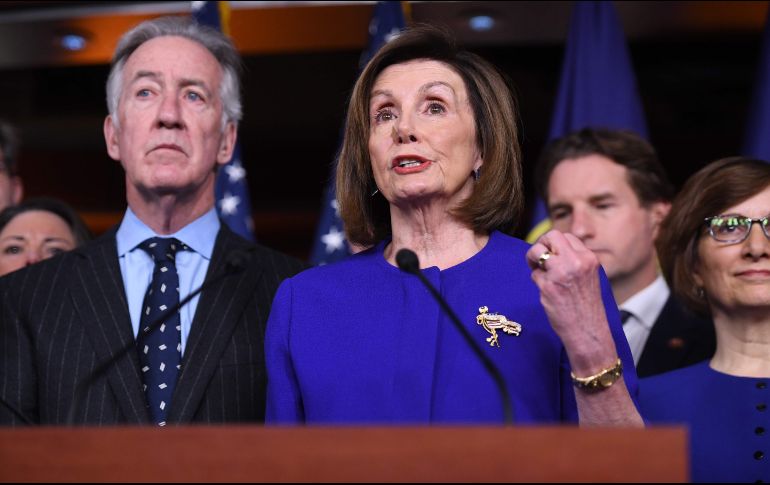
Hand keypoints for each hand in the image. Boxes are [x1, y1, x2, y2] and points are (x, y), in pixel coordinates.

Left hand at [526, 230, 614, 368]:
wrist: (588, 330)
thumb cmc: (586, 306)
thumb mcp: (588, 276)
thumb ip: (574, 261)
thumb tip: (551, 248)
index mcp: (588, 259)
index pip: (566, 236)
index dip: (555, 244)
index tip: (552, 254)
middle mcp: (576, 262)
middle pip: (551, 236)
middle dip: (541, 244)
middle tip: (538, 257)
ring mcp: (561, 273)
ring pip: (537, 251)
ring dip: (533, 259)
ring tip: (538, 271)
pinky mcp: (548, 286)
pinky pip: (534, 274)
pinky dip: (536, 281)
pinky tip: (545, 290)